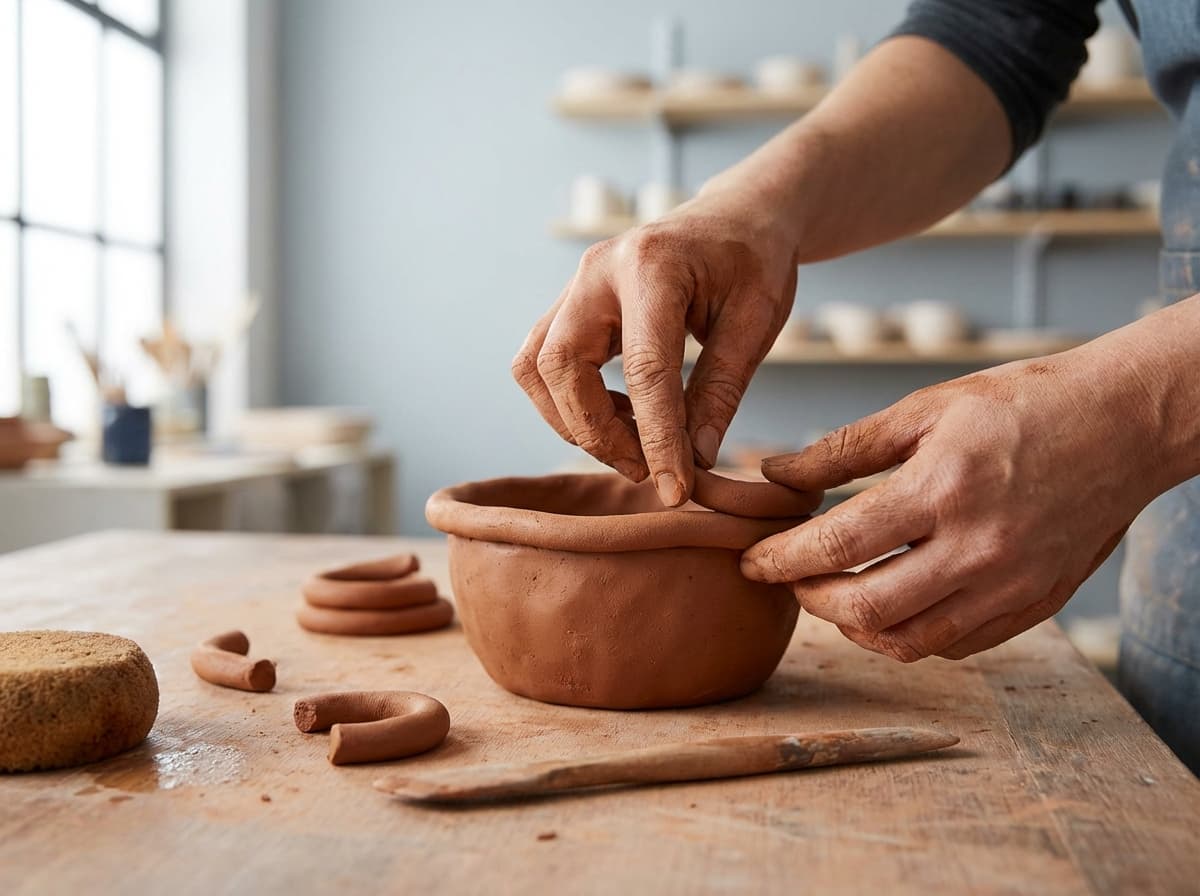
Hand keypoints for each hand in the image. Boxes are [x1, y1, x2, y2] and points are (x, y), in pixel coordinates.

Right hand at [512, 190, 799, 506]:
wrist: (736, 216)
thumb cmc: (753, 260)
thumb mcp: (758, 320)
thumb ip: (722, 388)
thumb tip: (696, 459)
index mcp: (653, 265)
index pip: (644, 368)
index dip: (657, 438)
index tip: (675, 489)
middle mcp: (598, 271)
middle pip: (561, 366)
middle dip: (597, 432)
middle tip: (646, 470)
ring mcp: (575, 285)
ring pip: (536, 368)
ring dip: (572, 420)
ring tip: (631, 446)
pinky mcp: (568, 305)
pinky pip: (540, 363)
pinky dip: (568, 403)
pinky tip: (618, 417)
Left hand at [739, 349, 1171, 661]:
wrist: (1123, 424)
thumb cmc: (1021, 405)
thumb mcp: (925, 409)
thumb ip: (844, 448)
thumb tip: (775, 474)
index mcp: (944, 488)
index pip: (839, 545)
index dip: (782, 559)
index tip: (752, 560)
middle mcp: (978, 548)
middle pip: (867, 608)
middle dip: (809, 600)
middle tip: (787, 578)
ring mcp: (1011, 585)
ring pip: (909, 641)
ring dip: (854, 626)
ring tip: (831, 594)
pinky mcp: (1034, 605)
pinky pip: (955, 644)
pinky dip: (908, 635)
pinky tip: (888, 605)